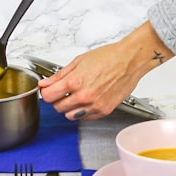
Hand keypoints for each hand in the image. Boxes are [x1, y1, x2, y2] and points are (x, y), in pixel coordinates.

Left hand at [38, 22, 173, 120]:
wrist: (130, 60)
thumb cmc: (108, 57)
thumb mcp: (78, 61)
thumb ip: (59, 75)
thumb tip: (45, 83)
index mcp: (75, 82)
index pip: (48, 96)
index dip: (46, 92)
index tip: (48, 89)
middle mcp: (84, 96)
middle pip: (57, 107)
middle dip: (57, 99)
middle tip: (62, 91)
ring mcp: (94, 105)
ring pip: (70, 116)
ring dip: (68, 108)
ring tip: (74, 96)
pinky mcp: (104, 111)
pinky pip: (85, 118)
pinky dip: (82, 112)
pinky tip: (86, 100)